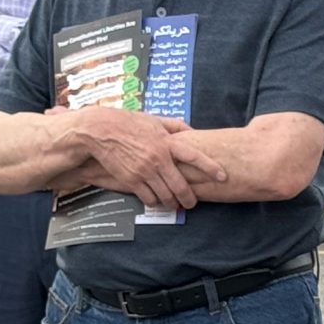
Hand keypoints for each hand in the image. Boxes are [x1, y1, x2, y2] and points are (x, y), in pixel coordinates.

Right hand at [66, 109, 221, 213]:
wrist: (100, 130)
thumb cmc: (128, 123)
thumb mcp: (154, 120)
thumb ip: (175, 126)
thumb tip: (193, 130)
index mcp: (167, 142)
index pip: (194, 156)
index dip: (210, 167)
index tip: (222, 176)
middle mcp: (158, 158)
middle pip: (180, 186)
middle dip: (189, 198)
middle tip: (192, 203)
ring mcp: (145, 171)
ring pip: (165, 196)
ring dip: (172, 203)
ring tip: (174, 204)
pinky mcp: (131, 180)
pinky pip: (148, 198)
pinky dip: (154, 202)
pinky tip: (156, 200)